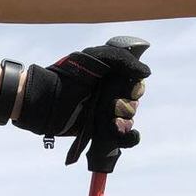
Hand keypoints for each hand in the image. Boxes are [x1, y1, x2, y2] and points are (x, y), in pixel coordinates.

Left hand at [11, 44, 149, 164]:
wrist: (49, 100)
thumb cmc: (69, 76)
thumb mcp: (96, 57)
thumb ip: (122, 59)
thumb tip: (146, 73)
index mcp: (112, 78)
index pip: (136, 86)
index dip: (135, 89)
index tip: (128, 89)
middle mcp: (110, 96)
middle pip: (134, 104)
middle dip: (126, 105)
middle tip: (112, 105)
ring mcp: (105, 115)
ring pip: (129, 120)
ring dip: (124, 121)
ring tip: (111, 122)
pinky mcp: (99, 132)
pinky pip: (123, 138)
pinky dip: (129, 138)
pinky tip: (124, 134)